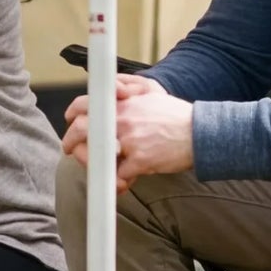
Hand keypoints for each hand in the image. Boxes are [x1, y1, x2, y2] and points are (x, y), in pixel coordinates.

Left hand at [61, 70, 194, 187]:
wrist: (199, 133)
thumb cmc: (175, 115)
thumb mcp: (151, 91)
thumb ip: (128, 86)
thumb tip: (111, 88)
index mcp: (122, 104)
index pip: (85, 104)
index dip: (73, 114)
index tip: (71, 121)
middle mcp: (122, 120)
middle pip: (81, 130)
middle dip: (71, 143)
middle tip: (72, 150)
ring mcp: (129, 141)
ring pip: (95, 156)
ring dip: (94, 165)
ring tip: (101, 169)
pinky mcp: (139, 161)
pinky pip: (117, 177)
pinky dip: (118, 184)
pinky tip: (123, 184)